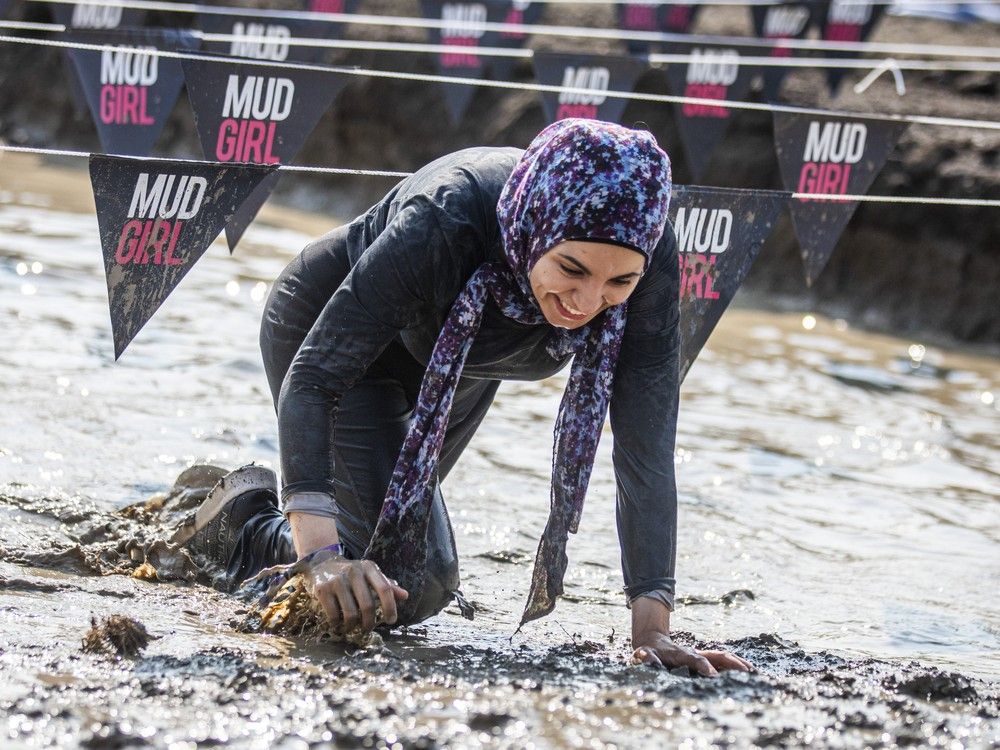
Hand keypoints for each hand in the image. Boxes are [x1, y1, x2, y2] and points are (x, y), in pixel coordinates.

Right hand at [302, 556, 408, 634]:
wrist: (322, 563)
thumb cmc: (352, 573)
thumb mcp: (370, 574)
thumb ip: (387, 585)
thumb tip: (405, 596)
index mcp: (369, 568)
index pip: (385, 589)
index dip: (390, 607)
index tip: (391, 621)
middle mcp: (354, 572)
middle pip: (368, 605)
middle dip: (369, 622)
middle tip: (368, 629)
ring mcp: (337, 580)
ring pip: (351, 613)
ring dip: (353, 626)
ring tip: (352, 627)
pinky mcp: (323, 589)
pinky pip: (333, 615)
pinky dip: (337, 624)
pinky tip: (338, 624)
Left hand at [631, 630, 752, 675]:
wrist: (653, 640)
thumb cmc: (649, 652)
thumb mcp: (642, 655)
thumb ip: (644, 657)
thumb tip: (645, 659)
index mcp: (681, 654)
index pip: (695, 659)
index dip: (704, 667)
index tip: (713, 676)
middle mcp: (695, 653)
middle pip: (717, 655)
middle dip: (732, 663)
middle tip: (746, 674)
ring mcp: (702, 655)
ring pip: (724, 657)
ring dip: (739, 664)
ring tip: (755, 674)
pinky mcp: (705, 659)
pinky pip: (724, 661)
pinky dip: (738, 666)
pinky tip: (750, 672)